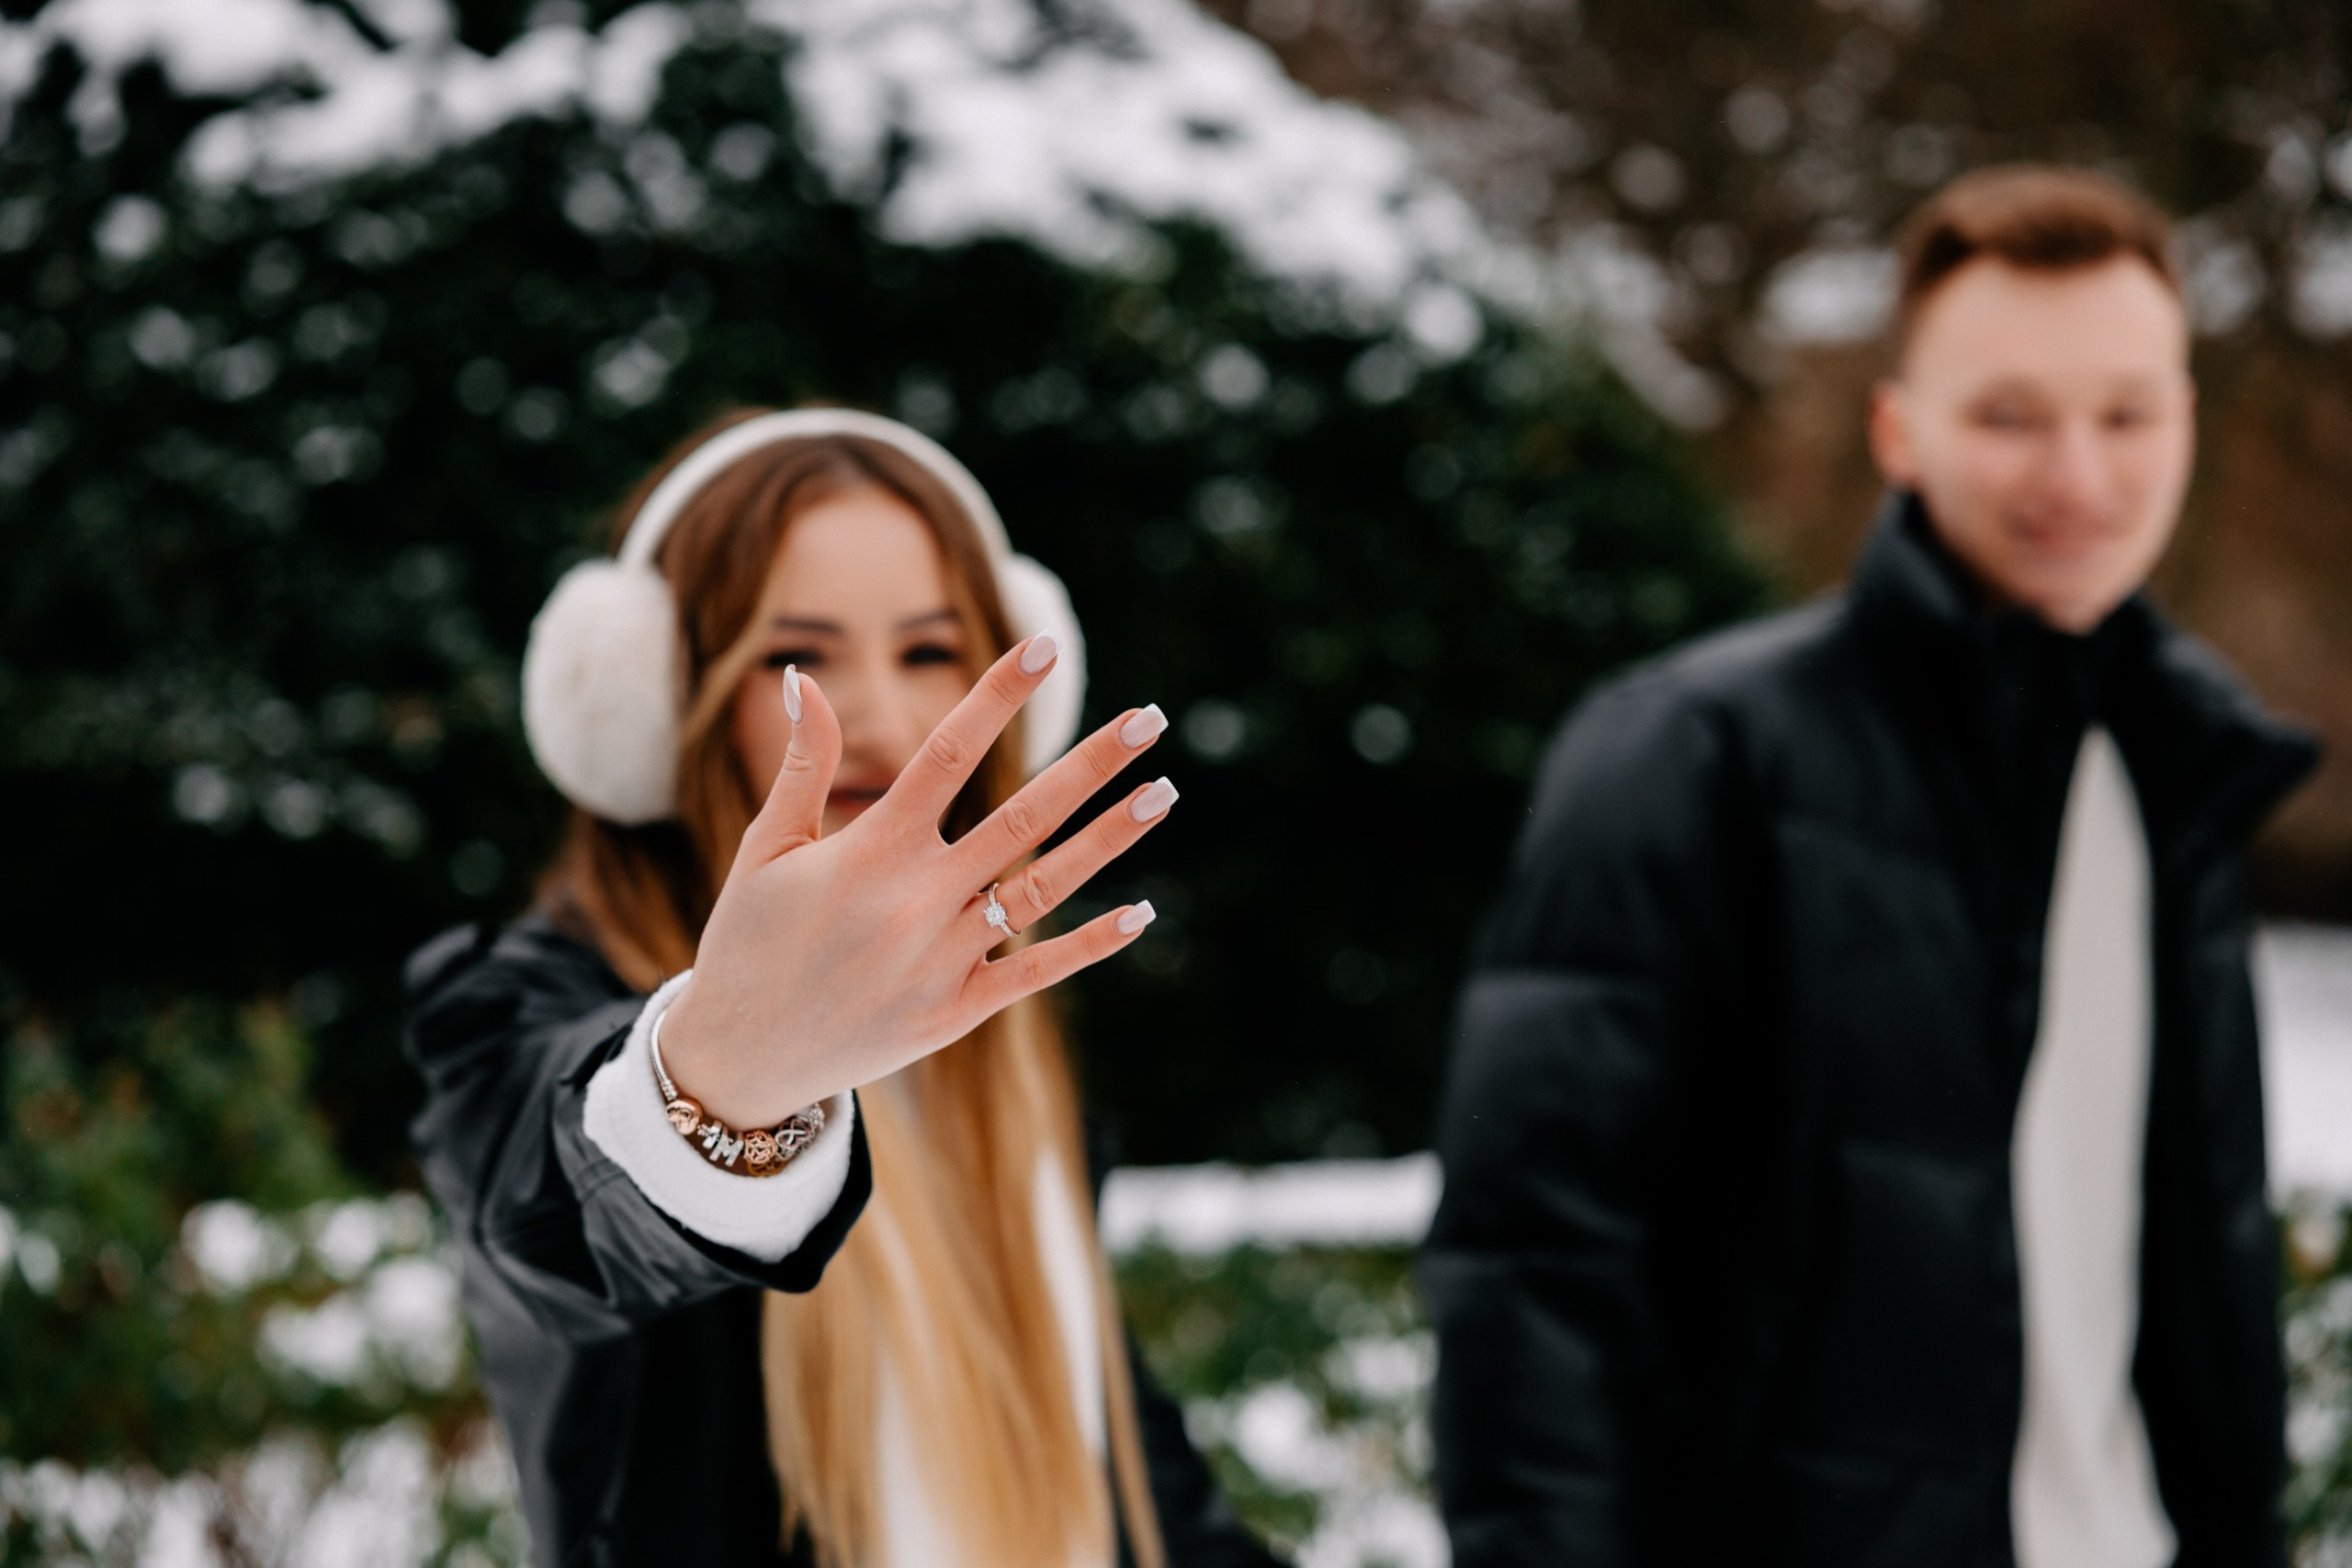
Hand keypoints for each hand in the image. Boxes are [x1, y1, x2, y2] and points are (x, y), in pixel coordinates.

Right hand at [657, 634, 1174, 1127]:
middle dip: (1091, 764)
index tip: (1044, 646)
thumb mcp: (764, 847)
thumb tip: (800, 677)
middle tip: (1148, 720)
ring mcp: (942, 958)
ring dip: (1109, 838)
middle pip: (1022, 815)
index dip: (998, 695)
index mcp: (870, 849)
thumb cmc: (747, 941)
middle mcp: (916, 898)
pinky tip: (1142, 911)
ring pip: (1044, 886)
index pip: (948, 752)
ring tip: (1163, 794)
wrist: (739, 1058)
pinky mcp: (956, 1012)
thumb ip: (801, 764)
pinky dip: (1091, 944)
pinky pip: (1036, 970)